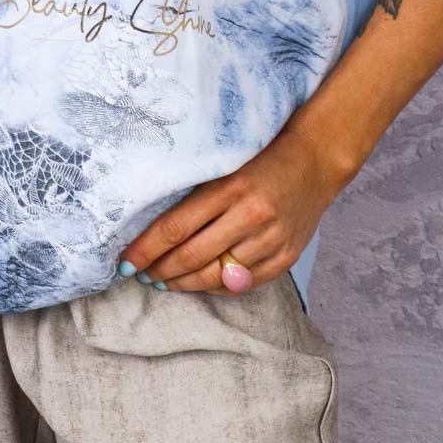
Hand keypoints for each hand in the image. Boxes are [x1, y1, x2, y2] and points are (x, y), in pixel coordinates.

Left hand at [115, 117, 349, 294]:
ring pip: (216, 276)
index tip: (125, 261)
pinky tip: (199, 282)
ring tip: (163, 281)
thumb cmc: (262, 156)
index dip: (147, 249)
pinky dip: (217, 285)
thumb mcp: (227, 164)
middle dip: (160, 270)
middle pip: (192, 256)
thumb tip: (159, 233)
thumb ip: (199, 195)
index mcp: (230, 187)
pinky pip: (243, 283)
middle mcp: (251, 215)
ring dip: (184, 283)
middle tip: (140, 274)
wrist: (317, 159)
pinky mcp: (286, 257)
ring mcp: (271, 239)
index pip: (176, 227)